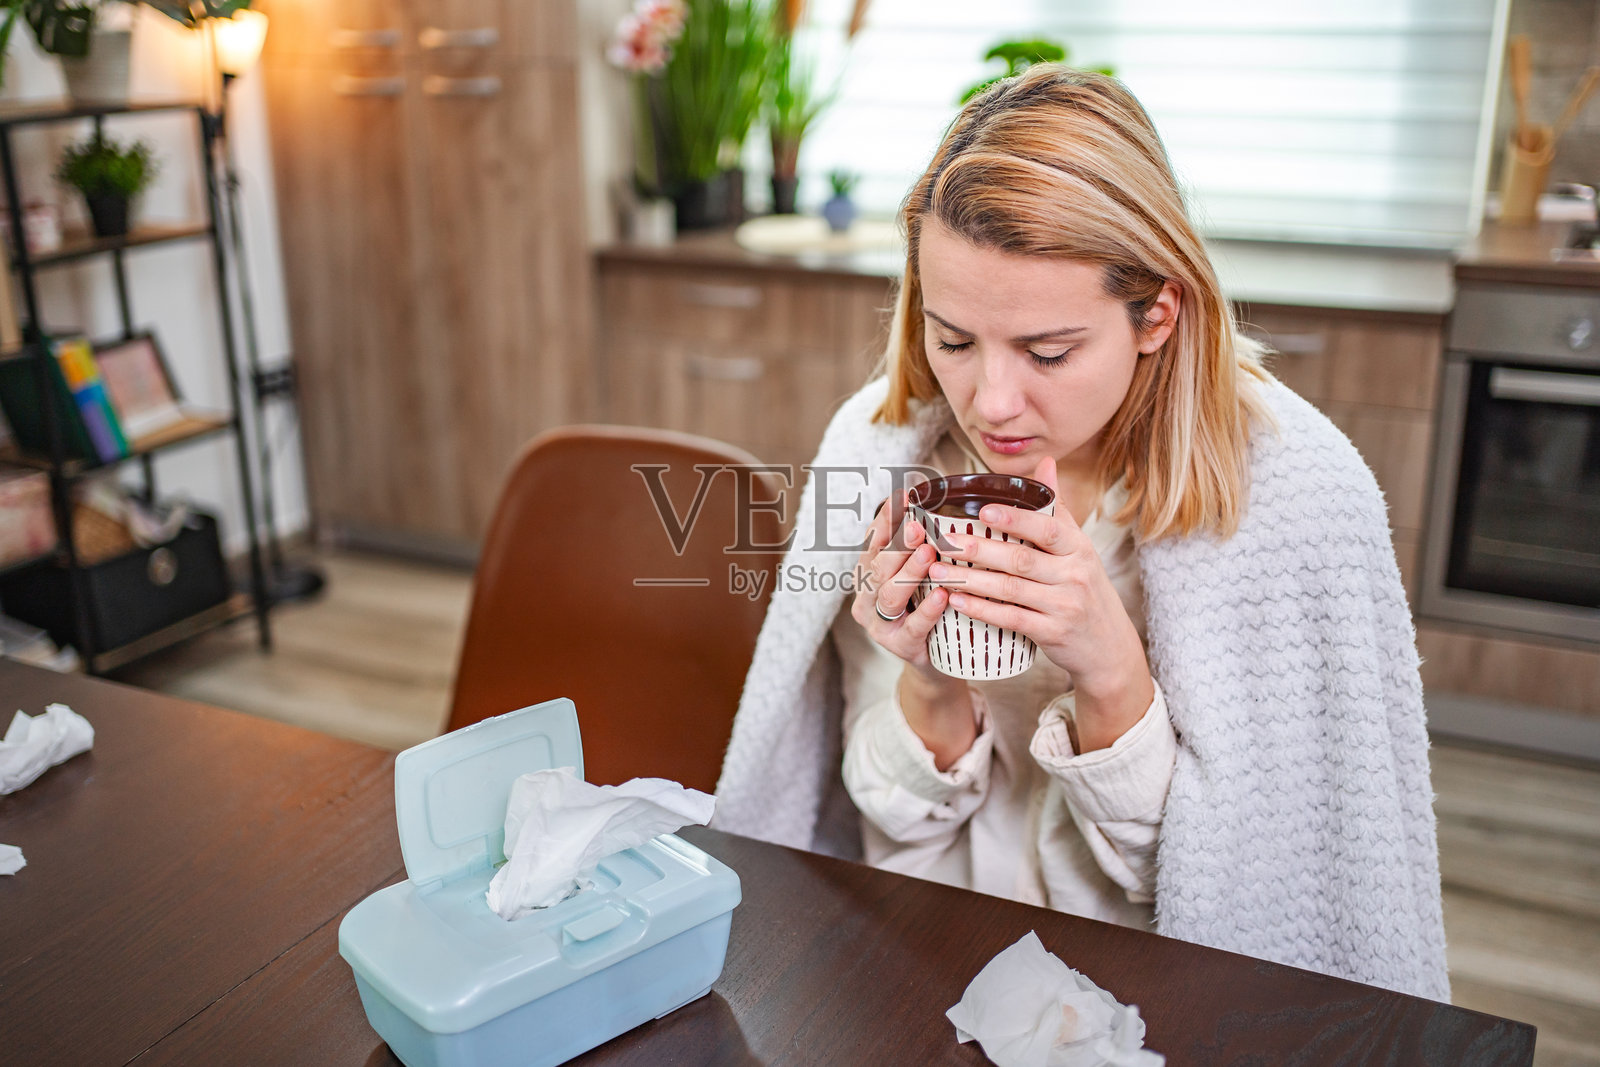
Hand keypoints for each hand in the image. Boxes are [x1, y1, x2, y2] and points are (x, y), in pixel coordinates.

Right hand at [849, 490, 949, 677]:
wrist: (937, 662)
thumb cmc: (928, 610)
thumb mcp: (918, 576)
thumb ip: (917, 547)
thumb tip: (927, 504)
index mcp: (868, 576)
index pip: (873, 542)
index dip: (886, 519)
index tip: (903, 498)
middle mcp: (867, 599)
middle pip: (878, 566)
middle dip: (898, 544)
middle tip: (918, 526)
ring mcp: (880, 625)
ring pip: (889, 594)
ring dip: (909, 571)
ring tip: (929, 554)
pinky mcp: (900, 647)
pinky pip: (913, 626)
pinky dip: (927, 609)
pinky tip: (942, 594)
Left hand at [928, 456, 1153, 751]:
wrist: (1109, 647)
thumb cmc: (1085, 589)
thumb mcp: (1079, 549)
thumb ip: (1057, 509)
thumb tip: (1046, 462)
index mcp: (1079, 548)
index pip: (1047, 528)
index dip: (1016, 518)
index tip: (983, 509)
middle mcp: (1074, 575)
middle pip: (1021, 559)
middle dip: (980, 549)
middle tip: (944, 541)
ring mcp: (1064, 606)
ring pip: (1010, 589)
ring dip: (970, 580)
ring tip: (937, 571)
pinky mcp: (1053, 633)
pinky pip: (1011, 619)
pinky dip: (981, 610)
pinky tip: (956, 601)